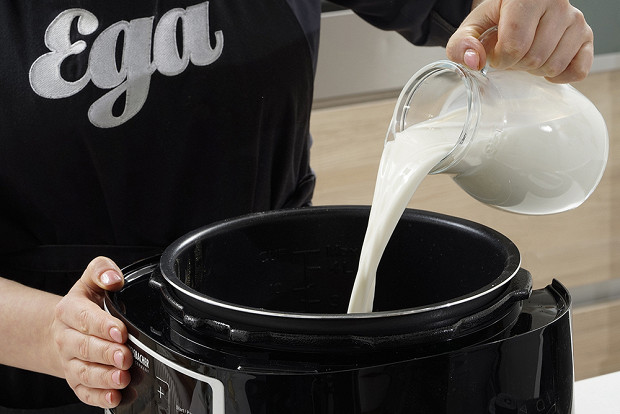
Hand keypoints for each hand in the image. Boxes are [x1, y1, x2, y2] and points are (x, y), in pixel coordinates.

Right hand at [50, 257, 132, 407]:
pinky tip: (115, 397)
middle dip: (106, 354)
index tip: (120, 331)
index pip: (84, 318)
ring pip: (83, 373)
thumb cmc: (85, 304)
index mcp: (70, 311)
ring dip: (104, 378)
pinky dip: (99, 397)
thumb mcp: (91, 280)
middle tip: (125, 356)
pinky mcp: (76, 381)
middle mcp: (66, 338)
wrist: (63, 329)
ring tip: (122, 378)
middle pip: (83, 348)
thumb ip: (102, 271)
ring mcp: (70, 361)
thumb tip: (114, 278)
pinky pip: (84, 392)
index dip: (102, 326)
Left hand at [445, 0, 593, 82]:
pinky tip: (546, 66)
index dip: (500, 59)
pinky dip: (560, 76)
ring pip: (554, 66)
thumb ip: (462, 44)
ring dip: (535, 71)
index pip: (515, 44)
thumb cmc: (497, 20)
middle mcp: (557, 4)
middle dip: (516, 65)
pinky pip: (579, 70)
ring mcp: (576, 20)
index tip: (495, 54)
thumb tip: (473, 61)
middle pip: (534, 57)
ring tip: (527, 55)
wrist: (519, 11)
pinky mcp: (587, 36)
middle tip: (511, 55)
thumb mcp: (473, 28)